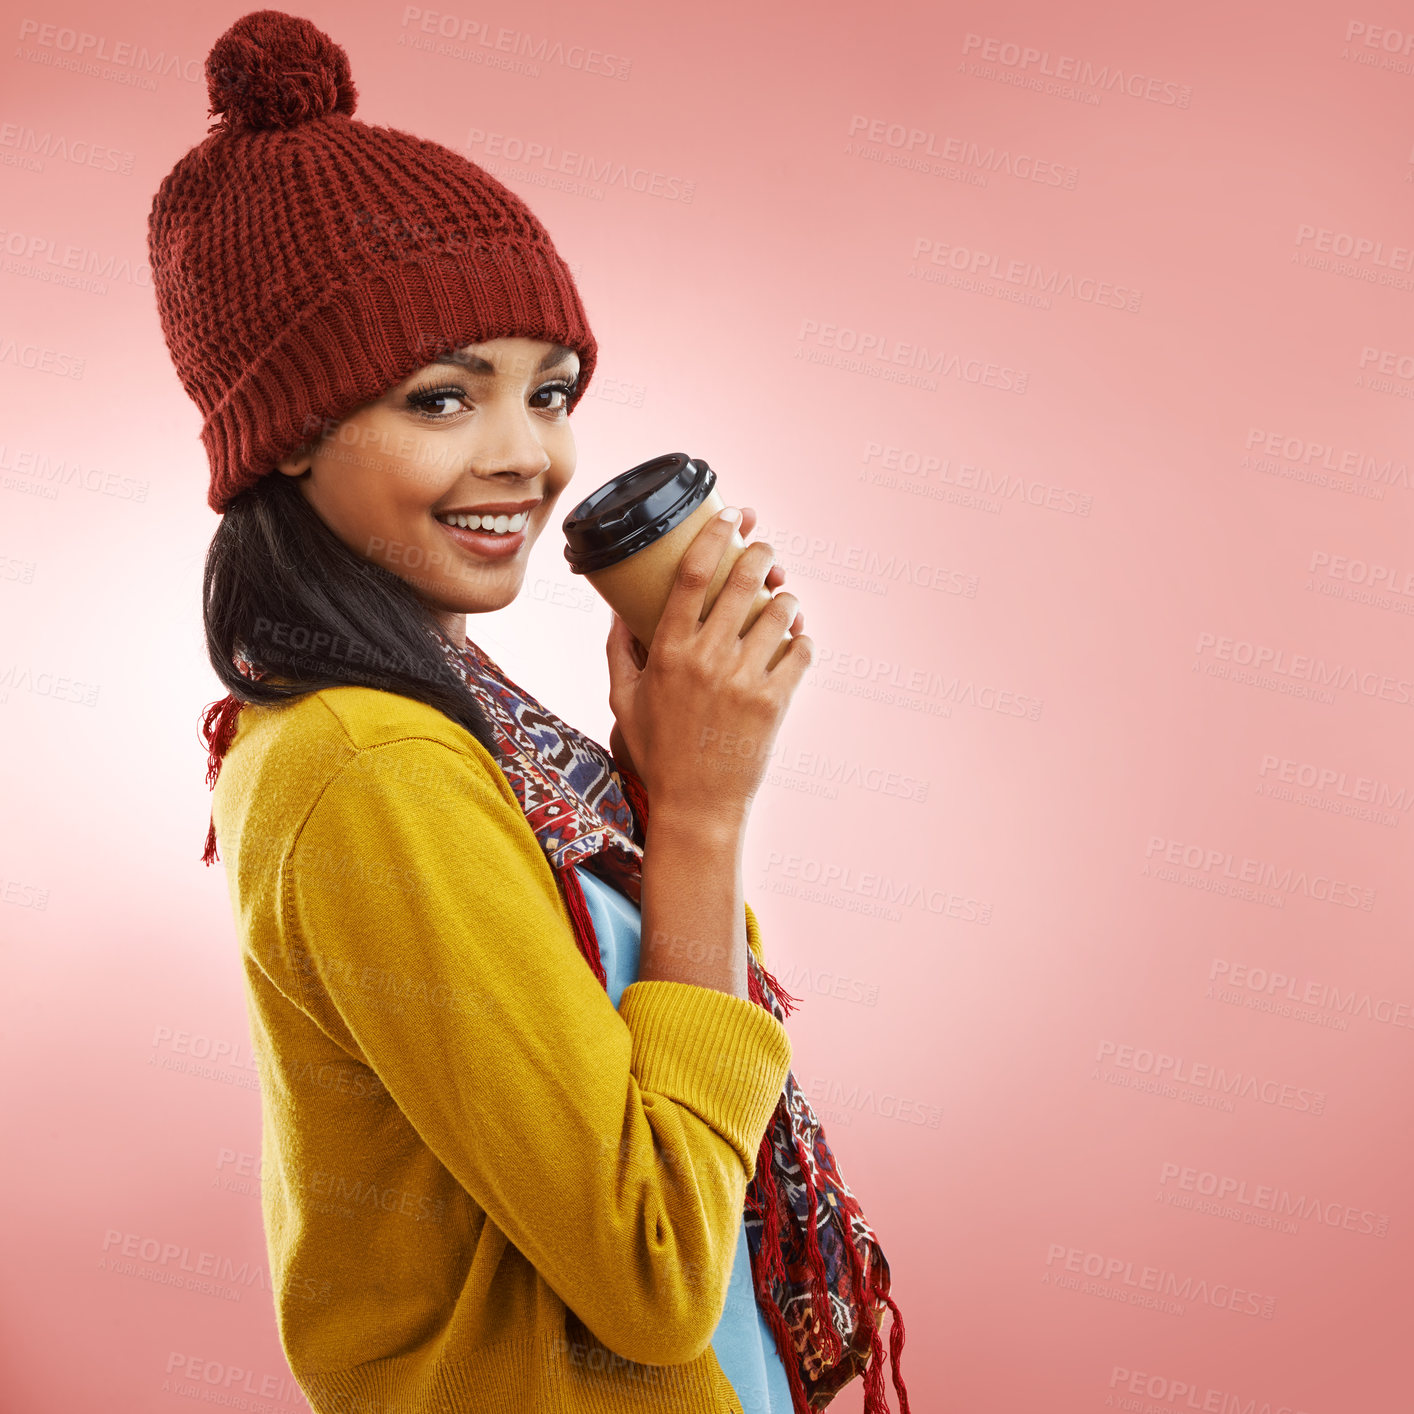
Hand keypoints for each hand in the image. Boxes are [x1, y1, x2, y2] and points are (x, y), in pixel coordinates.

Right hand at [604, 504, 812, 828]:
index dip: (714, 535)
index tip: (730, 516)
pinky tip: (797, 640)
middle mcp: (707, 658)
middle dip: (761, 554)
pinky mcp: (775, 702)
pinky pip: (802, 652)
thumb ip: (619, 652)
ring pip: (779, 612)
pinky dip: (803, 640)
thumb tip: (616, 611)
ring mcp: (744, 679)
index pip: (693, 574)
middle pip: (742, 581)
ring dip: (785, 597)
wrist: (696, 805)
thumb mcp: (624, 701)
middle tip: (765, 551)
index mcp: (668, 651)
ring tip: (782, 599)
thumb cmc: (658, 753)